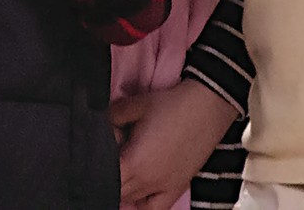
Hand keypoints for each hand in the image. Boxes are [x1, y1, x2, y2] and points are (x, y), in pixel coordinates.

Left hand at [110, 81, 238, 208]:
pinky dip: (143, 204)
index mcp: (134, 163)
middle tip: (115, 150)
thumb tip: (102, 125)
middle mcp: (147, 181)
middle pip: (116, 190)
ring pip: (131, 199)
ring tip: (126, 163)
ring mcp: (163, 187)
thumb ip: (112, 116)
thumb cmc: (173, 105)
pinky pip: (155, 207)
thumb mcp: (135, 105)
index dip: (97, 161)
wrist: (206, 106)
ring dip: (123, 186)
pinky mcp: (178, 187)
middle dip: (108, 173)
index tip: (101, 144)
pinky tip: (139, 191)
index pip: (103, 176)